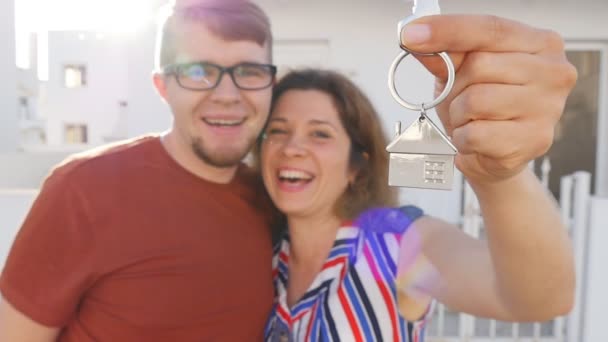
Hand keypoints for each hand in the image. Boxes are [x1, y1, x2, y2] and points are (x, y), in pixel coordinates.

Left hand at [400, 15, 576, 183]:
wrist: (494, 156)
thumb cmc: (484, 110)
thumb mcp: (461, 74)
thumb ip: (444, 55)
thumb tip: (416, 38)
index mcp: (540, 44)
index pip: (489, 28)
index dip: (447, 30)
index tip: (412, 34)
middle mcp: (553, 72)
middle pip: (480, 64)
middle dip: (456, 86)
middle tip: (461, 99)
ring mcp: (548, 108)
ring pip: (476, 101)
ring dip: (459, 115)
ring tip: (469, 121)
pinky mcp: (534, 140)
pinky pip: (476, 134)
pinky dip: (463, 139)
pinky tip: (475, 140)